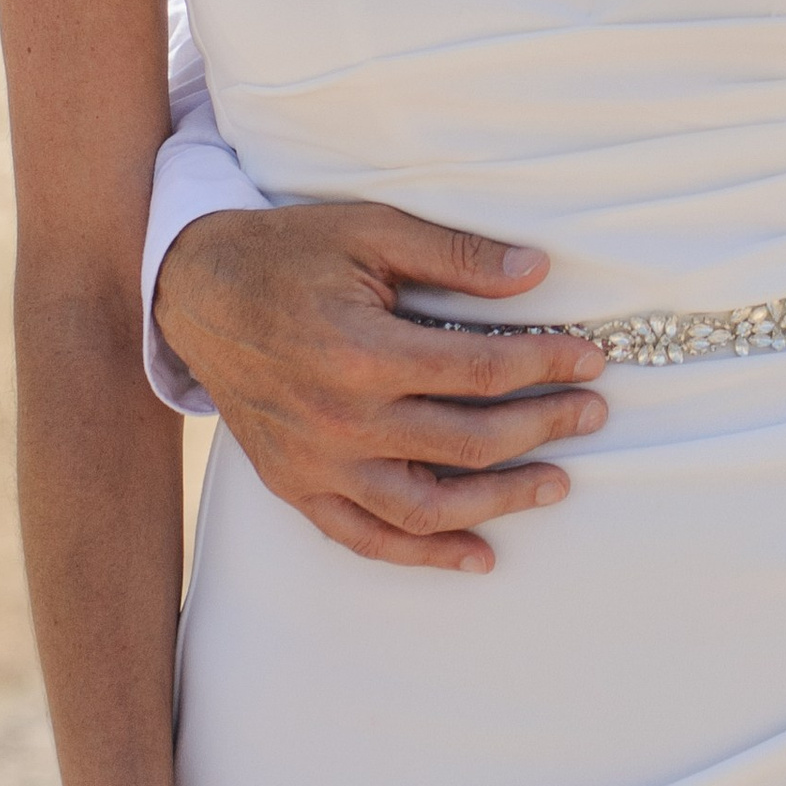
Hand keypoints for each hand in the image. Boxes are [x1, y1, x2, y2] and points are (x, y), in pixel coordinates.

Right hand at [156, 203, 609, 568]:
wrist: (193, 291)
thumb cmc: (287, 253)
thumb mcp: (372, 231)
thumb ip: (456, 256)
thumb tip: (537, 272)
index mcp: (362, 354)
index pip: (482, 372)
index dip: (547, 365)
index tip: (591, 358)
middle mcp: (340, 422)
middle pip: (469, 442)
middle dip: (543, 427)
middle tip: (592, 413)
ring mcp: (315, 465)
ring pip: (427, 507)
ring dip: (502, 500)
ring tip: (556, 483)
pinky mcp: (295, 486)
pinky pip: (367, 538)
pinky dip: (426, 553)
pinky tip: (479, 553)